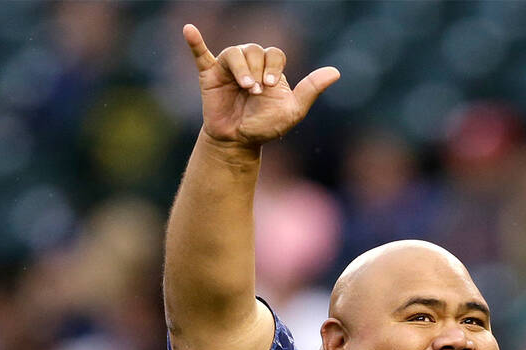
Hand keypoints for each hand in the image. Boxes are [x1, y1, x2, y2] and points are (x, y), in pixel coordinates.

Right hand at [182, 24, 339, 152]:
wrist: (238, 142)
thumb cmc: (265, 126)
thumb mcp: (292, 111)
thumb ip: (310, 90)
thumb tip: (336, 72)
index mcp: (270, 68)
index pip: (274, 54)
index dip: (272, 66)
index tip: (269, 86)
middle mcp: (250, 63)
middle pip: (254, 50)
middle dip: (257, 69)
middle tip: (255, 91)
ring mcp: (229, 68)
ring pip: (234, 52)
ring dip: (240, 68)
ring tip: (244, 87)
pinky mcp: (210, 75)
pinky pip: (200, 54)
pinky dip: (194, 43)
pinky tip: (189, 30)